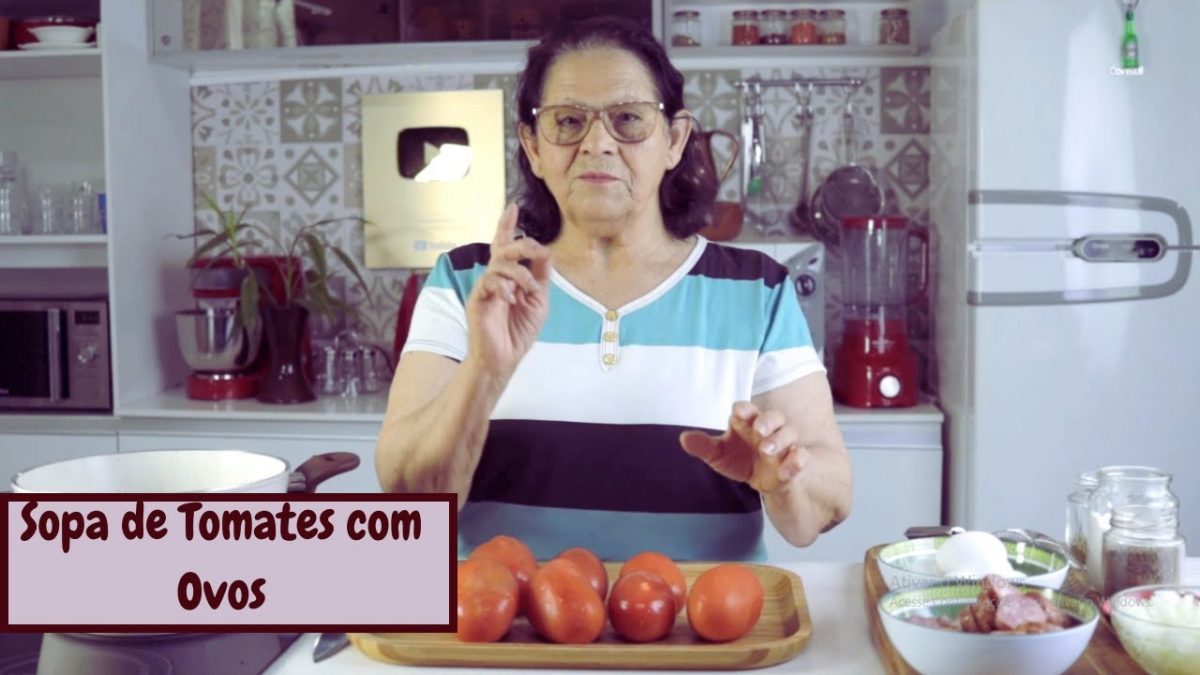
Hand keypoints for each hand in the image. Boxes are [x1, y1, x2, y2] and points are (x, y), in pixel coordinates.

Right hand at [465, 203, 550, 378]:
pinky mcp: (478, 299)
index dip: (507, 226)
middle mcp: (496, 278)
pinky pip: (490, 282)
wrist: (505, 358)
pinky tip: (511, 299)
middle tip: (535, 250)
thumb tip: (545, 252)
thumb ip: (540, 276)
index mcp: (509, 276)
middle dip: (522, 245)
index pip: (507, 245)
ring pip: (499, 263)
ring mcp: (486, 287)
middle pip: (504, 248)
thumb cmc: (519, 330)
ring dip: (520, 273)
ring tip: (528, 290)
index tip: (512, 207)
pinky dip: (504, 287)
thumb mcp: (539, 301)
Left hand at [679, 402, 809, 495]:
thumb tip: (683, 438)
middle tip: (759, 430)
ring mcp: (784, 443)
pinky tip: (785, 472)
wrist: (762, 480)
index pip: (746, 409)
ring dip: (780, 440)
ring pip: (790, 432)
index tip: (738, 414)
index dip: (743, 409)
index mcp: (747, 422)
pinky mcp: (795, 459)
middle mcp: (768, 428)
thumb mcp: (719, 455)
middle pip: (773, 416)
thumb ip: (703, 446)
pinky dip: (796, 462)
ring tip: (767, 450)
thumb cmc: (739, 458)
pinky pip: (802, 456)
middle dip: (767, 421)